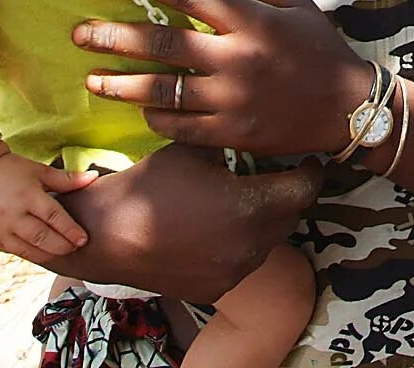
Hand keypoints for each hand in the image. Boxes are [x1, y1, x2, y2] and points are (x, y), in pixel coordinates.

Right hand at [0, 149, 95, 261]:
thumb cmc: (11, 170)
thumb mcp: (39, 171)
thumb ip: (67, 179)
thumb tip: (95, 177)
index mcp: (28, 196)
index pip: (54, 218)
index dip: (71, 230)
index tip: (84, 239)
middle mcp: (13, 215)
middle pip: (43, 238)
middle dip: (63, 246)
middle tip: (77, 248)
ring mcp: (0, 229)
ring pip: (29, 250)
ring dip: (49, 254)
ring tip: (64, 253)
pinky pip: (15, 251)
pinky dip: (32, 254)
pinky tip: (45, 254)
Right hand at [42, 143, 322, 303]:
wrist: (104, 235)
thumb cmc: (152, 184)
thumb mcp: (197, 149)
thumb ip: (234, 140)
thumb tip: (261, 125)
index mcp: (251, 207)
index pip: (304, 189)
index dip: (310, 172)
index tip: (307, 161)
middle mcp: (250, 245)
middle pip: (290, 216)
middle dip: (288, 195)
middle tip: (277, 176)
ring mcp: (234, 271)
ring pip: (270, 241)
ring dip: (266, 220)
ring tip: (248, 200)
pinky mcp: (216, 288)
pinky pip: (244, 262)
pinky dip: (242, 244)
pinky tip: (222, 228)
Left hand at [73, 0, 373, 155]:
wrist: (349, 108)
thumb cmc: (321, 50)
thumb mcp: (294, 6)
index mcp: (252, 21)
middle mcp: (237, 57)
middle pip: (163, 42)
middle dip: (115, 36)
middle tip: (80, 33)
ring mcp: (233, 98)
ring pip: (163, 90)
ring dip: (121, 84)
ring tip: (92, 80)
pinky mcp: (233, 132)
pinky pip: (181, 127)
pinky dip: (157, 117)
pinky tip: (142, 109)